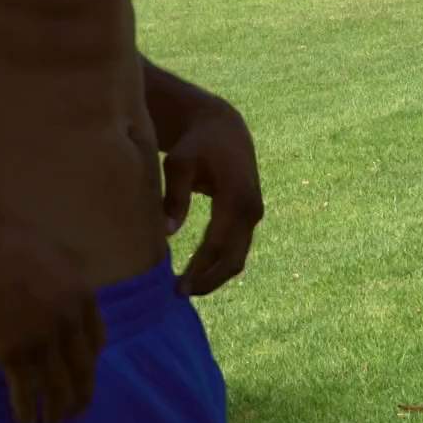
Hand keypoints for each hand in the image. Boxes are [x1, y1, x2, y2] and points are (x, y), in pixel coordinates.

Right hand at [0, 233, 104, 422]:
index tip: (84, 372)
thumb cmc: (2, 244)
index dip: (90, 360)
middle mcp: (69, 322)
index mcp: (82, 295)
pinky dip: (28, 411)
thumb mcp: (51, 255)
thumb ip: (63, 279)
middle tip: (78, 412)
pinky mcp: (13, 354)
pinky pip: (26, 391)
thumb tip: (64, 289)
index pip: (97, 339)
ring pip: (57, 386)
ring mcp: (42, 339)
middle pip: (83, 368)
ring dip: (57, 411)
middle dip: (82, 394)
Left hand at [162, 101, 263, 296]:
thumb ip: (175, 196)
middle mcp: (251, 210)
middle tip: (179, 294)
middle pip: (233, 259)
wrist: (224, 128)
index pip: (218, 244)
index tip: (178, 287)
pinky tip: (197, 272)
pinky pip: (236, 247)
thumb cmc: (197, 144)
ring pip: (237, 257)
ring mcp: (253, 215)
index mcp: (236, 197)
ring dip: (214, 275)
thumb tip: (168, 233)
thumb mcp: (180, 163)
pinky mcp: (249, 216)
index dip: (199, 269)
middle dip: (208, 280)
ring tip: (185, 287)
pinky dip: (219, 263)